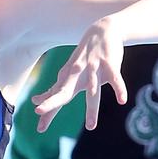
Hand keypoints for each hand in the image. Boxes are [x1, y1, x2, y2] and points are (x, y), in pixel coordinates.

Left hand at [31, 17, 126, 131]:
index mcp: (68, 77)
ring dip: (91, 109)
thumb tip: (35, 102)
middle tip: (39, 112)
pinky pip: (114, 79)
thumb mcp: (69, 73)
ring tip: (91, 127)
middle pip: (64, 91)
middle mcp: (77, 74)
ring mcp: (93, 68)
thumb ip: (56, 89)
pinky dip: (119, 89)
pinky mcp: (109, 64)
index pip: (55, 96)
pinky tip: (122, 100)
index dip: (47, 110)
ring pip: (92, 91)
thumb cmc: (85, 58)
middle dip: (52, 102)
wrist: (101, 30)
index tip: (39, 128)